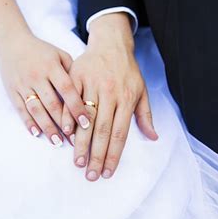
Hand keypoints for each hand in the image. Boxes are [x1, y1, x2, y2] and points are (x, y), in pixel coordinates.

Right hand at [0, 32, 90, 145]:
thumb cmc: (41, 51)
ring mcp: (23, 84)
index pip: (67, 89)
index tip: (87, 123)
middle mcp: (37, 76)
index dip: (77, 107)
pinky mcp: (12, 91)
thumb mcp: (59, 55)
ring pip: (36, 109)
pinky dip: (29, 122)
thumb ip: (72, 72)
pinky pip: (21, 109)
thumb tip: (87, 94)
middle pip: (52, 103)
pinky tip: (37, 133)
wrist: (12, 42)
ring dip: (47, 127)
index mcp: (51, 66)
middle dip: (64, 123)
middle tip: (75, 140)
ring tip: (57, 142)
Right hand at [63, 13, 157, 180]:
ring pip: (85, 119)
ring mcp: (92, 84)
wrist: (111, 43)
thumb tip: (153, 138)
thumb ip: (145, 115)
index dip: (114, 155)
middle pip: (102, 130)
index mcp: (127, 97)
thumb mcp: (142, 90)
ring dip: (80, 142)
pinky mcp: (77, 77)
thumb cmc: (128, 70)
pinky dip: (67, 119)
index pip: (120, 133)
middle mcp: (110, 92)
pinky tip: (64, 135)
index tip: (108, 172)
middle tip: (91, 175)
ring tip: (77, 162)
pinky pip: (70, 102)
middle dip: (96, 155)